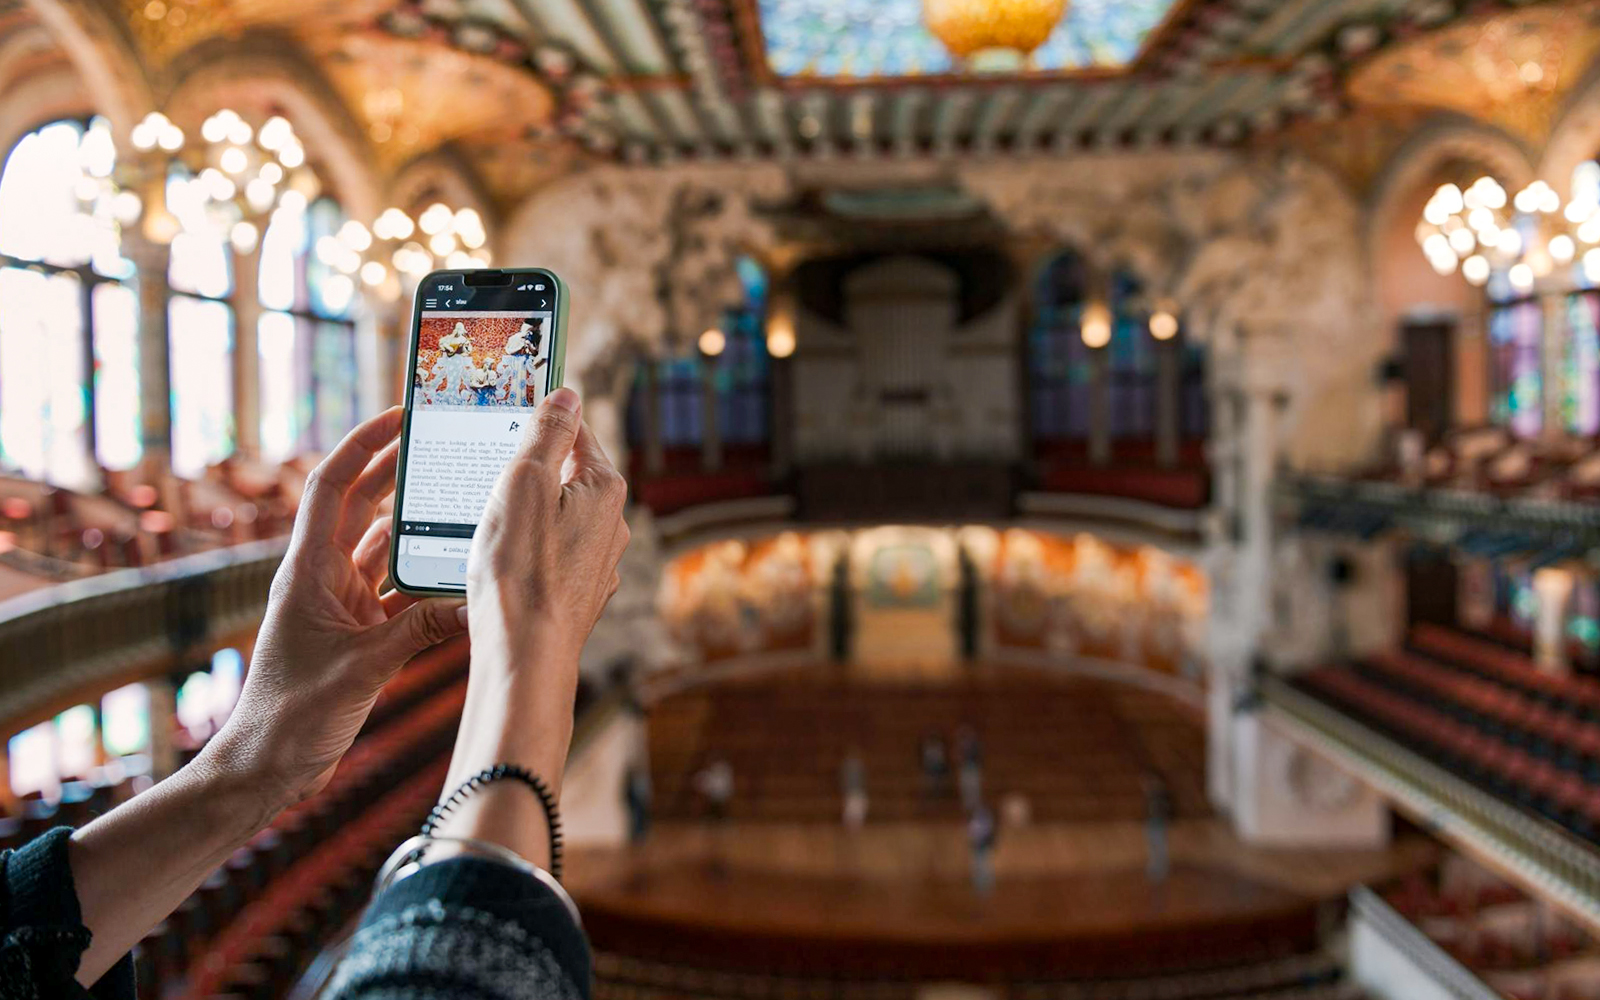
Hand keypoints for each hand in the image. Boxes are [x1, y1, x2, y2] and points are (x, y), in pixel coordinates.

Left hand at [207, 407, 467, 810]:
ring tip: (458, 498)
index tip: (400, 416)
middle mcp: (322, 579)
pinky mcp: (358, 634)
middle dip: (396, 472)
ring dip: (415, 525)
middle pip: (359, 507)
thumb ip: (420, 632)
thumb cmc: (290, 716)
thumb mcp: (363, 669)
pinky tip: (459, 570)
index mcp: (307, 571)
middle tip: (440, 444)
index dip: (363, 445)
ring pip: (382, 549)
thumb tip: (475, 603)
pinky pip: (398, 593)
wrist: (265, 768)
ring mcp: (340, 605)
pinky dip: (425, 580)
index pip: (331, 486)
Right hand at [466, 387, 629, 677]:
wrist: (525, 654)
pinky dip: (528, 551)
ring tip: (488, 522)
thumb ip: (547, 433)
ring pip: (558, 519)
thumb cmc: (521, 568)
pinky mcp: (580, 593)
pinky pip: (551, 556)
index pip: (576, 432)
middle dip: (529, 471)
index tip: (512, 411)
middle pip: (566, 476)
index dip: (541, 420)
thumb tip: (567, 393)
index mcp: (604, 488)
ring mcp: (599, 563)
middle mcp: (613, 525)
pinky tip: (502, 562)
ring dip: (526, 514)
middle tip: (488, 471)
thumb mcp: (524, 481)